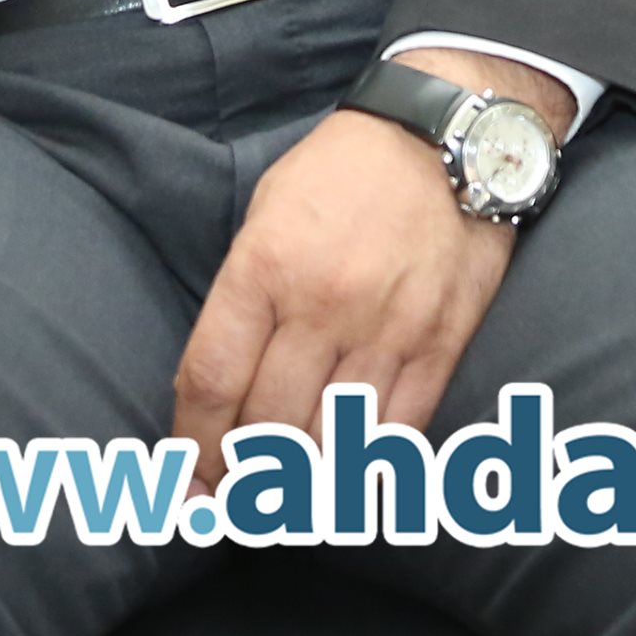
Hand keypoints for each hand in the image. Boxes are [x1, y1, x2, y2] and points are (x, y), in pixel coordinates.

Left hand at [170, 49, 566, 487]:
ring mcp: (386, 328)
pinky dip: (369, 472)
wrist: (445, 134)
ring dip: (301, 487)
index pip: (211, 380)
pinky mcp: (440, 342)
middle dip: (242, 477)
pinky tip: (348, 487)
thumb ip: (242, 296)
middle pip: (267, 427)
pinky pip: (399, 434)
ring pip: (331, 442)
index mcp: (265, 267)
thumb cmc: (343, 171)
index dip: (192, 444)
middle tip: (235, 498)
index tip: (189, 476)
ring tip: (285, 501)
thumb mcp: (267, 212)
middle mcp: (322, 305)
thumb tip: (220, 383)